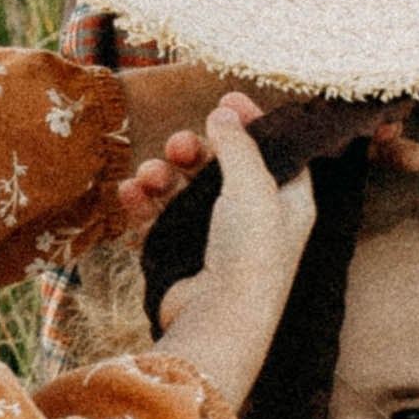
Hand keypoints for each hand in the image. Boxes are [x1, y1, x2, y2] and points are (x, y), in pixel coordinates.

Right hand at [144, 96, 314, 408]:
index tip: (227, 98)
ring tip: (150, 175)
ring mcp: (216, 240)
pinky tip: (130, 193)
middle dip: (195, 149)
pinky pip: (158, 217)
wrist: (217, 319)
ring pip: (184, 190)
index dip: (252, 124)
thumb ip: (238, 143)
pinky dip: (144, 202)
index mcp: (288, 203)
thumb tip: (224, 113)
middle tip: (180, 145)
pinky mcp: (182, 257)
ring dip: (163, 174)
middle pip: (221, 167)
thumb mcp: (254, 184)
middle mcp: (256, 220)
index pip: (275, 151)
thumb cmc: (250, 252)